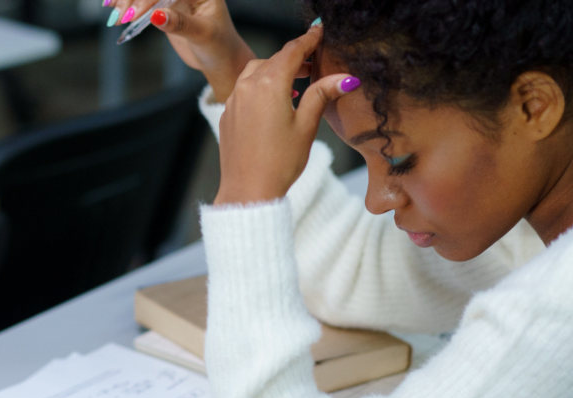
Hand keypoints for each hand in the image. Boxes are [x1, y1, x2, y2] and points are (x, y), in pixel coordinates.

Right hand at [104, 0, 253, 101]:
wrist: (220, 60)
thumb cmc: (220, 46)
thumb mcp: (203, 35)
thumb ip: (181, 24)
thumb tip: (156, 16)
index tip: (136, 14)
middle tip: (121, 16)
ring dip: (127, 1)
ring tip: (113, 14)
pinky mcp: (163, 7)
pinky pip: (142, 2)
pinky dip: (128, 6)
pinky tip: (113, 9)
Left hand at [213, 25, 358, 205]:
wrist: (247, 191)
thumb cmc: (279, 162)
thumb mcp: (307, 126)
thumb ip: (322, 95)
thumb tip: (345, 78)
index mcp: (269, 85)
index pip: (292, 52)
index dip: (308, 40)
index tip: (320, 31)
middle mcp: (247, 86)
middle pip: (274, 59)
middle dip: (294, 57)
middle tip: (314, 61)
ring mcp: (234, 99)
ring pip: (256, 71)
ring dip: (276, 70)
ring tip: (296, 82)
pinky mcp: (228, 113)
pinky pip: (245, 88)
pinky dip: (261, 85)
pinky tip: (275, 101)